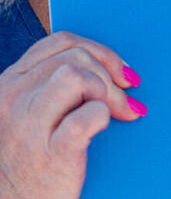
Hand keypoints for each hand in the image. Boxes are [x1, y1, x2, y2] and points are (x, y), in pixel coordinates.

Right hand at [0, 31, 144, 198]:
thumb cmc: (30, 161)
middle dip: (110, 73)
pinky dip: (103, 116)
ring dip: (104, 90)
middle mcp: (12, 101)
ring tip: (113, 113)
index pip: (61, 43)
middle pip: (77, 56)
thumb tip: (107, 63)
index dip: (100, 51)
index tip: (120, 71)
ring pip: (78, 74)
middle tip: (126, 99)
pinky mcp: (52, 153)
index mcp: (8, 85)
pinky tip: (103, 128)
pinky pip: (89, 114)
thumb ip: (49, 83)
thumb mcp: (28, 113)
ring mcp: (29, 126)